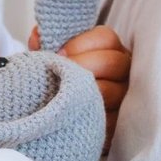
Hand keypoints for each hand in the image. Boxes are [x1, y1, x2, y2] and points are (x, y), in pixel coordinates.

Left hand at [30, 24, 129, 157]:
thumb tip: (37, 37)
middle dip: (83, 66)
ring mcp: (123, 96)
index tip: (58, 53)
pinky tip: (68, 113)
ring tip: (61, 93)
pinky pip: (108, 118)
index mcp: (109, 49)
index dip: (81, 43)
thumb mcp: (52, 58)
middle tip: (59, 74)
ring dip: (83, 92)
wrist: (57, 116)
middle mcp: (122, 71)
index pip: (106, 38)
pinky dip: (87, 114)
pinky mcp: (117, 122)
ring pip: (111, 91)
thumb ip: (45, 44)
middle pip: (114, 62)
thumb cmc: (57, 80)